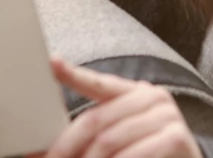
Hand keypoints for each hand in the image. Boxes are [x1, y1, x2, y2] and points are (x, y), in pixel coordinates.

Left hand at [43, 57, 201, 157]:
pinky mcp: (176, 137)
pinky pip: (132, 154)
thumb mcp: (116, 139)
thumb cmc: (147, 154)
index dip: (73, 74)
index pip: (99, 82)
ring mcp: (167, 116)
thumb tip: (37, 149)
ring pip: (109, 141)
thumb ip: (89, 135)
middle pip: (95, 120)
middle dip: (67, 147)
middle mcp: (153, 97)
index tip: (51, 64)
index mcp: (135, 92)